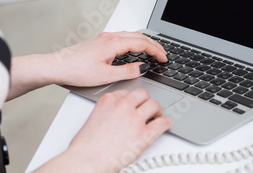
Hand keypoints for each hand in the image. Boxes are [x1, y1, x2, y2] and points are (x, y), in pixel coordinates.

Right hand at [40, 89, 171, 172]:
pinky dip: (166, 123)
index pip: (127, 92)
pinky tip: (165, 125)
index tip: (135, 105)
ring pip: (154, 104)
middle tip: (148, 109)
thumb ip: (108, 111)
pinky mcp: (144, 135)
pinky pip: (162, 123)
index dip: (133, 100)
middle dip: (146, 101)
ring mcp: (134, 119)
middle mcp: (122, 106)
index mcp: (109, 100)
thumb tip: (116, 116)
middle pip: (142, 94)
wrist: (87, 160)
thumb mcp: (94, 117)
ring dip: (157, 110)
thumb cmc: (86, 145)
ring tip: (157, 116)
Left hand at [51, 31, 167, 86]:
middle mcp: (110, 37)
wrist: (57, 66)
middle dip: (154, 44)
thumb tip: (143, 68)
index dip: (156, 50)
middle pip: (139, 36)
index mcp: (114, 43)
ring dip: (144, 42)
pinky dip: (134, 42)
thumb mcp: (106, 75)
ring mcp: (104, 37)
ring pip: (131, 35)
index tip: (164, 58)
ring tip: (153, 51)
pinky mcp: (100, 41)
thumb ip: (128, 71)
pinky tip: (134, 49)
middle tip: (163, 54)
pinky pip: (122, 37)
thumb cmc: (76, 70)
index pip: (142, 43)